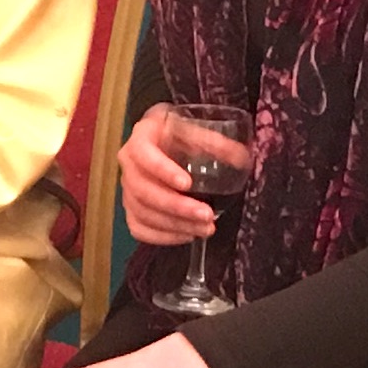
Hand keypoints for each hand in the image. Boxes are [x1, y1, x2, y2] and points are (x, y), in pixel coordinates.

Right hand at [120, 106, 239, 246]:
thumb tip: (240, 157)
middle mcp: (129, 165)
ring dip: (174, 224)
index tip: (188, 184)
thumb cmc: (179, 136)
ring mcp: (127, 189)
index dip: (163, 170)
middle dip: (175, 206)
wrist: (163, 143)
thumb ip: (214, 143)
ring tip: (206, 228)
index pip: (144, 155)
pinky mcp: (131, 209)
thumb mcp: (194, 130)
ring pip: (142, 212)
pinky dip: (162, 237)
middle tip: (207, 215)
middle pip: (142, 190)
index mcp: (141, 138)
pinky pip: (138, 228)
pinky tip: (187, 235)